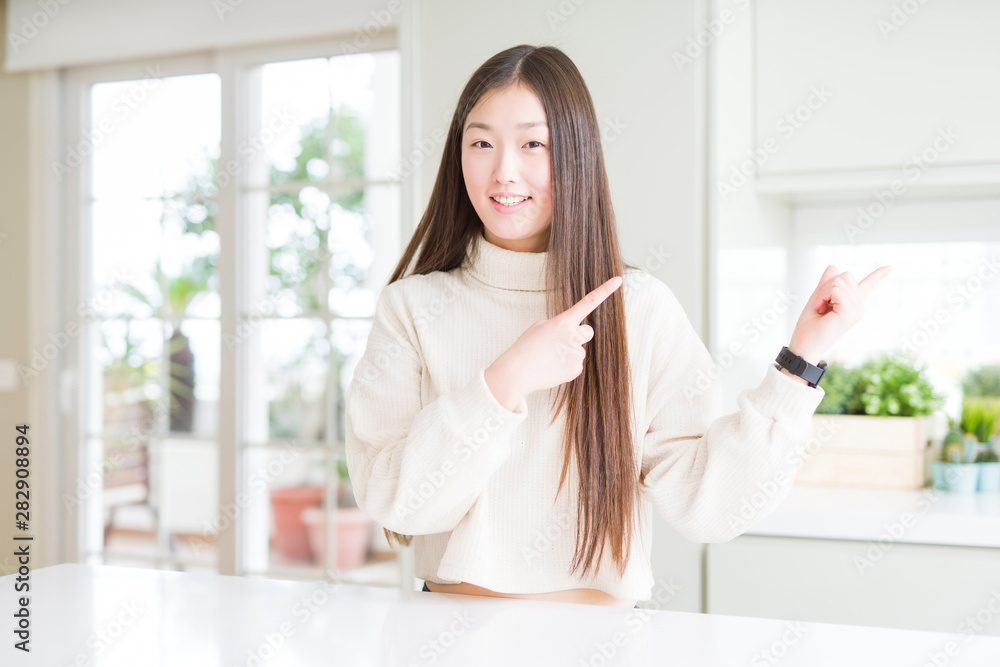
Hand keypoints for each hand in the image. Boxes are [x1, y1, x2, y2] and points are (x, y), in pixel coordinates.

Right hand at [489, 276, 622, 397]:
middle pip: (588, 331)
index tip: (618, 280)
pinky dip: (565, 366)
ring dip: (567, 353)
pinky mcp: (576, 369)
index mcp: (563, 321)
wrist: (518, 371)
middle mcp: (573, 335)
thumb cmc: (526, 347)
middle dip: (579, 335)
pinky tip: (552, 368)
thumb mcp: (539, 327)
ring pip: (578, 350)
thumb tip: (570, 333)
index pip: (588, 302)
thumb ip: (559, 325)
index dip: (605, 290)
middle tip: (561, 343)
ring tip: (549, 358)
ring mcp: (577, 353)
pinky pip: (575, 364)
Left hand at [788, 264, 892, 363]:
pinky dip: (823, 296)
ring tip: (821, 308)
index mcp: (852, 303)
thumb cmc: (810, 324)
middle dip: (827, 285)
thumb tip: (833, 266)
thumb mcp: (818, 297)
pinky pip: (835, 290)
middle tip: (820, 304)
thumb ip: (826, 283)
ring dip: (823, 292)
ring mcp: (856, 310)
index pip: (868, 284)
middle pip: (846, 275)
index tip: (890, 267)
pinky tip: (821, 309)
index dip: (878, 274)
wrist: (804, 343)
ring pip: (839, 280)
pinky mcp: (850, 313)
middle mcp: (858, 306)